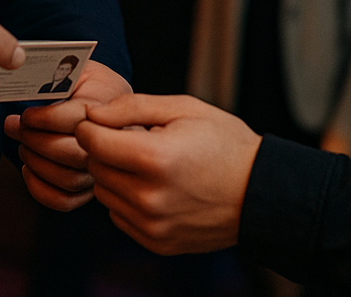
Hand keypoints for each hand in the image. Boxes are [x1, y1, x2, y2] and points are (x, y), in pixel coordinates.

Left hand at [2, 61, 130, 210]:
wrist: (111, 101)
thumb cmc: (90, 82)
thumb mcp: (79, 68)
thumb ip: (58, 77)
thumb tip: (24, 89)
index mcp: (111, 107)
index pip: (76, 120)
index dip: (44, 119)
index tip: (26, 114)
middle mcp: (113, 143)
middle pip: (72, 154)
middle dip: (35, 141)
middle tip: (16, 126)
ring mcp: (103, 169)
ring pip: (68, 179)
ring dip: (35, 163)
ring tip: (22, 144)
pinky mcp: (90, 189)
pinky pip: (64, 201)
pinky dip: (39, 188)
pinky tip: (28, 168)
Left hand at [75, 94, 260, 254]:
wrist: (260, 192)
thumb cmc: (224, 144)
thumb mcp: (183, 108)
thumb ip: (131, 107)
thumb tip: (92, 115)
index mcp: (155, 159)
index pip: (92, 142)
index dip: (90, 126)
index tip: (100, 121)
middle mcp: (149, 197)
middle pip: (95, 168)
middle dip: (104, 149)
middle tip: (132, 139)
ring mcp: (152, 225)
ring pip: (104, 193)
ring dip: (114, 175)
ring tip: (146, 164)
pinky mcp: (157, 242)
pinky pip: (119, 216)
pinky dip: (127, 199)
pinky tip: (153, 186)